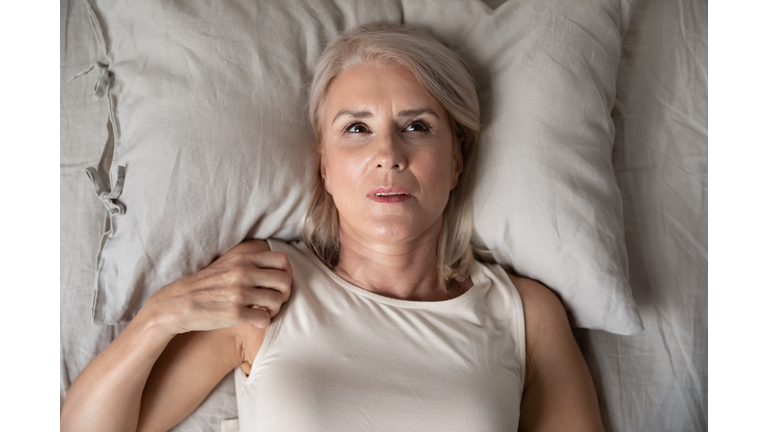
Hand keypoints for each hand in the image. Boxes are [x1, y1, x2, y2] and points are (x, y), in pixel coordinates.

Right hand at [141, 240, 291, 335]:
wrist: (178, 304)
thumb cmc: (206, 285)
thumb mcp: (227, 264)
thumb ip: (250, 262)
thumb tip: (279, 266)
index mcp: (243, 258)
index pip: (282, 260)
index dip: (285, 273)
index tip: (277, 284)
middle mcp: (244, 273)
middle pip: (285, 281)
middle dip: (284, 293)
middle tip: (273, 300)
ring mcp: (240, 293)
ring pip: (278, 301)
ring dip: (275, 309)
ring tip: (264, 311)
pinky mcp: (236, 314)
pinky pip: (266, 319)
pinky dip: (264, 322)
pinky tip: (255, 321)